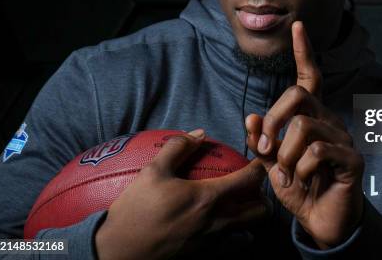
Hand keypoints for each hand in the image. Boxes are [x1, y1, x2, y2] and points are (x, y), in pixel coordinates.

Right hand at [95, 129, 267, 259]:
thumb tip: (199, 134)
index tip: (256, 161)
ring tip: (240, 204)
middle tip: (251, 185)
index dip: (259, 168)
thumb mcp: (152, 172)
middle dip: (263, 195)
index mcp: (208, 198)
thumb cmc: (135, 211)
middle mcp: (217, 222)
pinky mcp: (205, 256)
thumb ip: (178, 148)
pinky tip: (221, 224)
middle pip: (261, 211)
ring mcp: (213, 243)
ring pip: (250, 230)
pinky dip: (236, 235)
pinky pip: (232, 245)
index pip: (250, 181)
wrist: (118, 252)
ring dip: (251, 216)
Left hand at [245, 21, 364, 248]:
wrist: (321, 220)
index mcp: (311, 117)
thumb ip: (262, 140)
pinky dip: (302, 168)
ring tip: (288, 174)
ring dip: (286, 155)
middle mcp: (329, 120)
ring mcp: (343, 137)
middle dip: (273, 121)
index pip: (310, 78)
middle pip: (298, 95)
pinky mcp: (351, 158)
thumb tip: (251, 116)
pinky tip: (304, 180)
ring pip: (304, 126)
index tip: (298, 26)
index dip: (304, 52)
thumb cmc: (299, 187)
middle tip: (264, 149)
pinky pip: (318, 151)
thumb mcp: (271, 164)